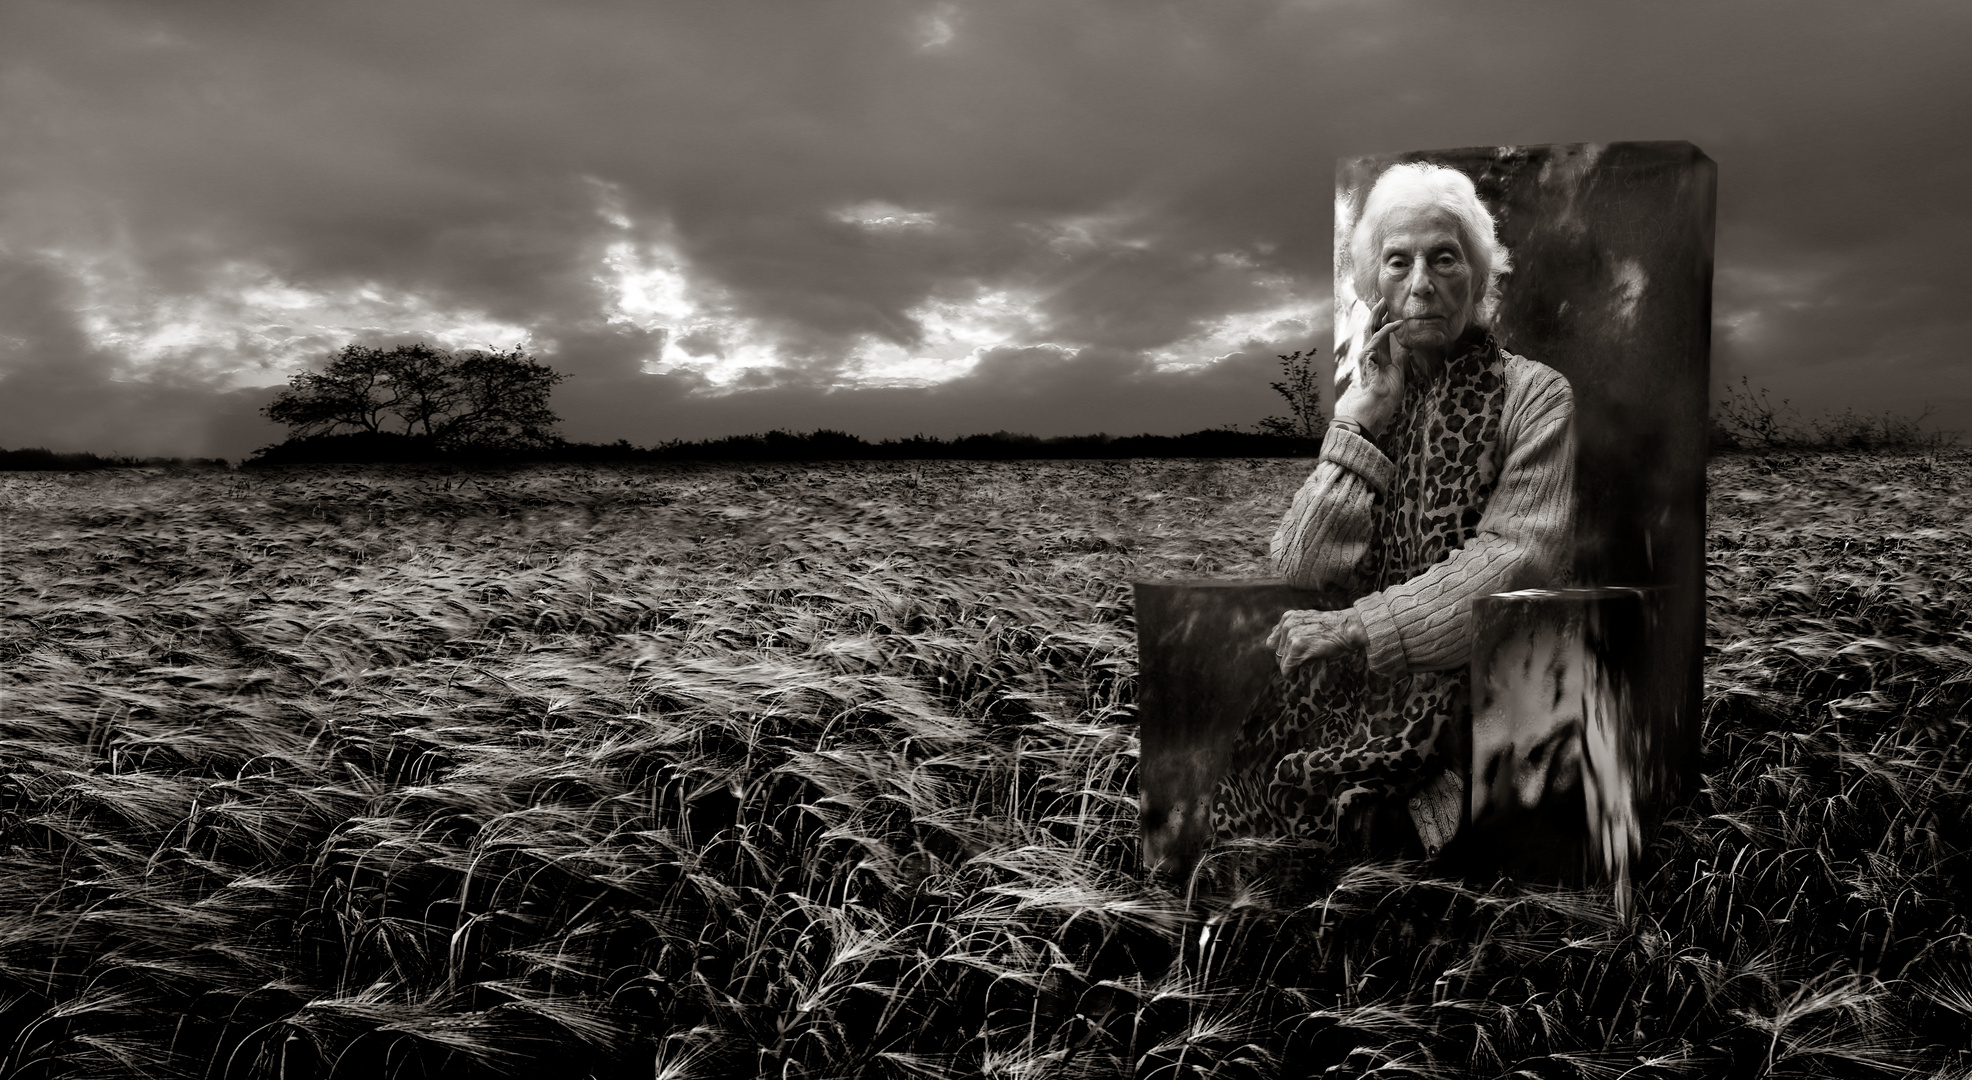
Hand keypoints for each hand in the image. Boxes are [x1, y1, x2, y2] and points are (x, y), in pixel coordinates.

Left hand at [1265, 608, 1368, 674]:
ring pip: (1282, 661)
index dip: (1282, 651)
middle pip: (1277, 652)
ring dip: (1290, 668)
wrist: (1348, 628)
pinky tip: (1296, 677)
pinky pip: (1287, 668)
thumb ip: (1294, 629)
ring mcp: (1291, 636)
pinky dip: (1291, 675)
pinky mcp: (1297, 649)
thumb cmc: (1333, 627)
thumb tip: (1280, 644)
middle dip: (1287, 660)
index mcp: (1288, 618)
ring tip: (1298, 672)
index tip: (1289, 657)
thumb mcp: (1309, 622)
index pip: (1274, 640)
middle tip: (1297, 666)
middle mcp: (1287, 625)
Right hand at [1332, 297, 1406, 438]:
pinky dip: (1387, 329)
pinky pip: (1377, 339)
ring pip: (1369, 329)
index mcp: (1376, 356)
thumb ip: (1401, 358)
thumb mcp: (1398, 372)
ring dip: (1377, 315)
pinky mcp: (1367, 358)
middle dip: (1377, 313)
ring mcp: (1366, 355)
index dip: (1384, 320)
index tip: (1390, 309)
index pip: (1379, 333)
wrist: (1377, 407)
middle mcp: (1369, 353)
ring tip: (1384, 303)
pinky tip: (1397, 322)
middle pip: (1371, 328)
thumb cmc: (1385, 395)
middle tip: (1384, 299)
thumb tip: (1407, 347)